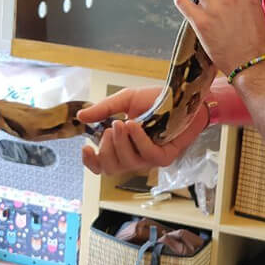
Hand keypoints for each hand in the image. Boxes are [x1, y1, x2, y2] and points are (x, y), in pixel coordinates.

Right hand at [77, 86, 208, 175]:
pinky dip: (137, 140)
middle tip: (112, 128)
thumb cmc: (158, 100)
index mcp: (122, 145)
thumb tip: (81, 117)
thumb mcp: (126, 100)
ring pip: (126, 163)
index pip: (101, 165)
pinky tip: (135, 125)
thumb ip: (104, 109)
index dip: (90, 162)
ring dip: (121, 143)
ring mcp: (149, 159)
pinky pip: (146, 155)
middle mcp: (134, 156)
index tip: (86, 147)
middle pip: (110, 168)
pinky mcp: (164, 158)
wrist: (183, 96)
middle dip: (107, 148)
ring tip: (123, 123)